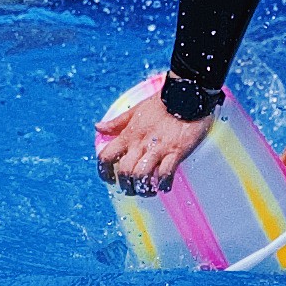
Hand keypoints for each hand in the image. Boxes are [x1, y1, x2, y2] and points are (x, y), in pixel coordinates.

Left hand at [97, 76, 217, 192]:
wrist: (187, 95)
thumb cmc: (161, 103)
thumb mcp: (135, 111)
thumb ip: (117, 122)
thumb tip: (98, 127)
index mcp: (129, 135)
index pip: (106, 156)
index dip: (103, 172)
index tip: (110, 179)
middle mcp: (140, 144)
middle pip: (124, 172)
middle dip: (126, 185)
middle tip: (133, 189)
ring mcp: (158, 148)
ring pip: (142, 176)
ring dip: (143, 188)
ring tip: (149, 190)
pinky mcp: (175, 151)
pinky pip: (166, 173)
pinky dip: (164, 184)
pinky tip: (165, 186)